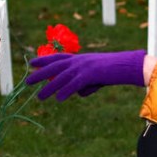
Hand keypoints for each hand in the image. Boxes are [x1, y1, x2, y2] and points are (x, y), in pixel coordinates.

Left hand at [26, 50, 146, 100]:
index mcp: (81, 58)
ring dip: (49, 88)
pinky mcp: (89, 74)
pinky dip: (65, 91)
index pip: (59, 57)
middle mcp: (79, 60)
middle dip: (40, 74)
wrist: (128, 65)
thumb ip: (86, 83)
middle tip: (28, 81)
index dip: (44, 60)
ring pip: (62, 78)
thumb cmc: (116, 70)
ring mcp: (84, 66)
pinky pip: (74, 84)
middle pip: (55, 67)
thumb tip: (78, 93)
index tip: (32, 63)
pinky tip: (59, 99)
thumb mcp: (98, 76)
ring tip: (40, 97)